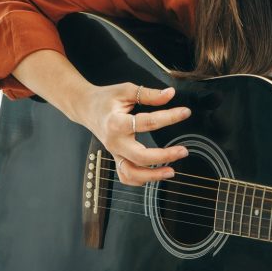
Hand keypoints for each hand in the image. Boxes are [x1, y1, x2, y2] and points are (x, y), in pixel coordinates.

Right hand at [75, 82, 190, 185]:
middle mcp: (114, 142)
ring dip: (152, 176)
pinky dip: (140, 180)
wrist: (86, 108)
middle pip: (140, 156)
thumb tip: (170, 94)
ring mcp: (114, 153)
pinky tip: (154, 175)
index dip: (169, 117)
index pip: (147, 122)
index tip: (185, 113)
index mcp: (116, 122)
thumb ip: (148, 94)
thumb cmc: (106, 99)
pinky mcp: (116, 158)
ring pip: (132, 173)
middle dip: (164, 156)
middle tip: (183, 151)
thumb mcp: (126, 90)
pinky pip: (126, 176)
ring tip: (171, 172)